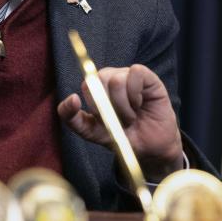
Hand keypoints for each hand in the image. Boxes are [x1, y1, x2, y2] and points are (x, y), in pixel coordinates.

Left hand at [56, 64, 183, 180]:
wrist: (149, 148)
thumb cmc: (121, 136)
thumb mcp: (91, 131)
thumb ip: (72, 118)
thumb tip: (72, 98)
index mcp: (97, 87)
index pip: (87, 84)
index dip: (94, 105)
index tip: (103, 120)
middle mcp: (112, 77)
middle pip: (100, 79)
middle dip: (109, 107)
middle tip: (119, 120)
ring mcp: (129, 75)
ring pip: (117, 80)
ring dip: (124, 106)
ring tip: (131, 116)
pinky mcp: (147, 76)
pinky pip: (136, 72)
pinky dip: (136, 94)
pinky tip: (140, 104)